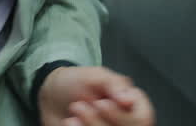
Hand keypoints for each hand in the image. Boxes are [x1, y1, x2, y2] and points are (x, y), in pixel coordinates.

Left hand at [38, 66, 154, 125]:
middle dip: (98, 120)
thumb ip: (115, 84)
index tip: (101, 103)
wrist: (52, 94)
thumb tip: (128, 99)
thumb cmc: (76, 81)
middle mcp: (123, 121)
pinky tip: (69, 122)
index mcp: (131, 104)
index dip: (122, 115)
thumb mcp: (96, 75)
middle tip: (80, 105)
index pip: (142, 118)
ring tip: (73, 110)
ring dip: (89, 124)